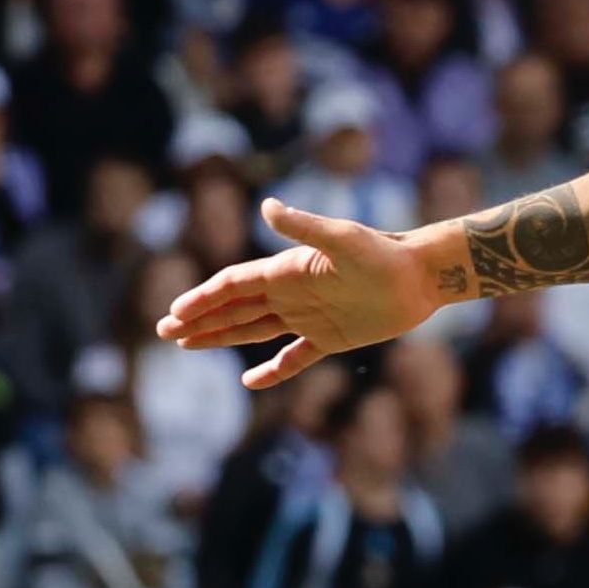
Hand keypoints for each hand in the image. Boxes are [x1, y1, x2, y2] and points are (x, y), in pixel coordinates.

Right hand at [156, 198, 443, 387]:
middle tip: (165, 332)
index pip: (233, 284)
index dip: (203, 298)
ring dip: (221, 336)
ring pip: (254, 330)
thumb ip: (303, 227)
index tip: (175, 313)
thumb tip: (267, 206)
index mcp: (287, 270)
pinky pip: (294, 358)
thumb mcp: (343, 238)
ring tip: (187, 345)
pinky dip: (273, 370)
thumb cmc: (385, 253)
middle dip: (200, 319)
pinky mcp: (331, 339)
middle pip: (235, 308)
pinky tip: (250, 381)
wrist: (423, 276)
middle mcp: (292, 293)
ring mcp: (309, 317)